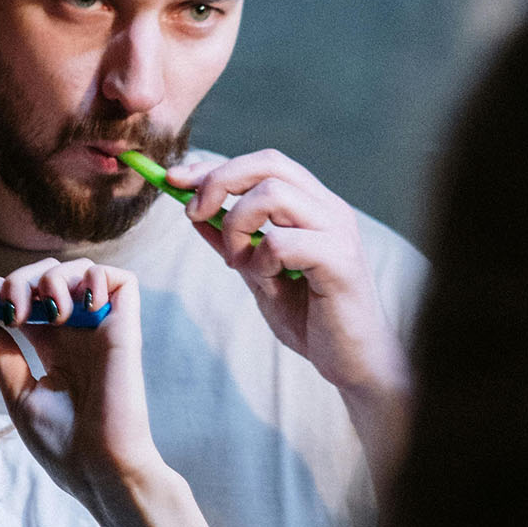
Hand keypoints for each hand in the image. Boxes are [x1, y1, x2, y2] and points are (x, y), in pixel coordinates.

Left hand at [0, 258, 162, 510]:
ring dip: (51, 279)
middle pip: (44, 277)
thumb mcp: (19, 392)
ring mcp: (101, 327)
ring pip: (78, 270)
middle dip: (16, 281)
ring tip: (47, 314)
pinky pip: (120, 279)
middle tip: (6, 310)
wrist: (99, 467)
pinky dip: (95, 277)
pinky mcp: (125, 326)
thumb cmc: (62, 442)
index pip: (22, 299)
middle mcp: (77, 331)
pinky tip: (80, 306)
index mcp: (52, 347)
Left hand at [166, 150, 408, 401]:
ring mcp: (338, 231)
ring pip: (271, 194)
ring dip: (238, 226)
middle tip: (193, 214)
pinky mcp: (339, 259)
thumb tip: (195, 214)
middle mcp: (330, 209)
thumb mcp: (259, 274)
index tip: (175, 180)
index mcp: (314, 205)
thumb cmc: (312, 319)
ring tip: (240, 263)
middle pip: (267, 164)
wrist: (352, 362)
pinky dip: (261, 260)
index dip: (215, 167)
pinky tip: (270, 283)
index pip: (263, 163)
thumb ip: (234, 243)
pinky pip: (282, 241)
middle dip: (217, 181)